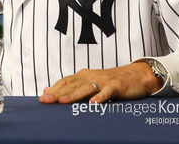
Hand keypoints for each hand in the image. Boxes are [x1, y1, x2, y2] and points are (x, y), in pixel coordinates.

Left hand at [39, 62, 162, 103]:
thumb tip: (51, 91)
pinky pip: (107, 92)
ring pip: (86, 88)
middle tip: (45, 100)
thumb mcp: (91, 82)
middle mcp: (91, 76)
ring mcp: (103, 81)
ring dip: (73, 95)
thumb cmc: (111, 81)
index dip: (53, 89)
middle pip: (71, 85)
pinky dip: (100, 97)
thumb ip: (73, 86)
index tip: (42, 97)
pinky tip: (93, 103)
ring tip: (62, 102)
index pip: (65, 82)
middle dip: (57, 93)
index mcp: (83, 75)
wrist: (137, 75)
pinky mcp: (116, 87)